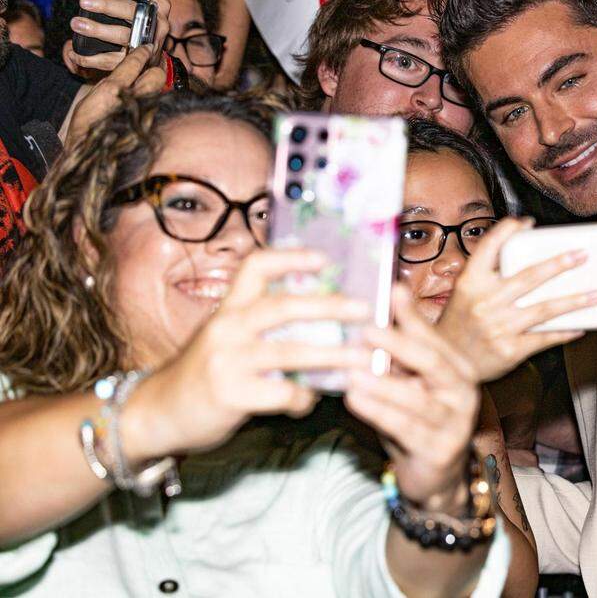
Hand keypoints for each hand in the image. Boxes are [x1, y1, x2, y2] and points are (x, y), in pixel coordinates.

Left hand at [68, 0, 170, 74]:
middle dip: (108, 6)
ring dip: (98, 30)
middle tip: (84, 0)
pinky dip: (90, 58)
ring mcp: (146, 44)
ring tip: (77, 24)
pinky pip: (111, 60)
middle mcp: (156, 24)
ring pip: (122, 37)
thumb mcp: (150, 2)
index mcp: (159, 5)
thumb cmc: (146, 21)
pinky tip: (74, 51)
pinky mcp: (133, 61)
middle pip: (132, 13)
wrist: (154, 56)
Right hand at [123, 249, 372, 461]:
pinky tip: (308, 401)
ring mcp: (227, 360)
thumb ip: (263, 326)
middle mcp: (227, 327)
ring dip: (333, 355)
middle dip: (330, 306)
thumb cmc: (205, 373)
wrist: (157, 413)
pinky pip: (281, 394)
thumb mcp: (227, 337)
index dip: (291, 257)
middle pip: (283, 306)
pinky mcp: (230, 394)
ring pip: (290, 352)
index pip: (256, 266)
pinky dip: (303, 398)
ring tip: (363, 358)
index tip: (325, 258)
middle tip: (365, 309)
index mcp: (229, 307)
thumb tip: (324, 314)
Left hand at [344, 286, 479, 509]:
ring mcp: (454, 423)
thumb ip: (401, 348)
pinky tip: (354, 400)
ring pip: (416, 399)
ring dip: (381, 383)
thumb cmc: (416, 419)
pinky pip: (405, 428)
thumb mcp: (411, 380)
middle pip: (432, 362)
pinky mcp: (439, 451)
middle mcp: (463, 392)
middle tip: (367, 330)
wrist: (433, 475)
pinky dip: (378, 412)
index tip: (390, 292)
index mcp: (458, 368)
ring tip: (351, 370)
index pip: (434, 337)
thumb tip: (385, 300)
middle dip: (399, 344)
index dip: (412, 316)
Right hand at [436, 217, 596, 381]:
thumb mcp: (463, 291)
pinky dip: (565, 331)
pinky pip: (545, 337)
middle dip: (559, 264)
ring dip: (574, 300)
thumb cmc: (459, 323)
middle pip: (529, 276)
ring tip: (595, 294)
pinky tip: (580, 325)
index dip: (509, 230)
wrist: (448, 363)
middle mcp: (485, 301)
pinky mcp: (510, 349)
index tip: (528, 223)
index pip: (490, 247)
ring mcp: (499, 327)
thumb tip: (520, 252)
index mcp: (470, 282)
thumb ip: (487, 272)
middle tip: (581, 255)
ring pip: (544, 309)